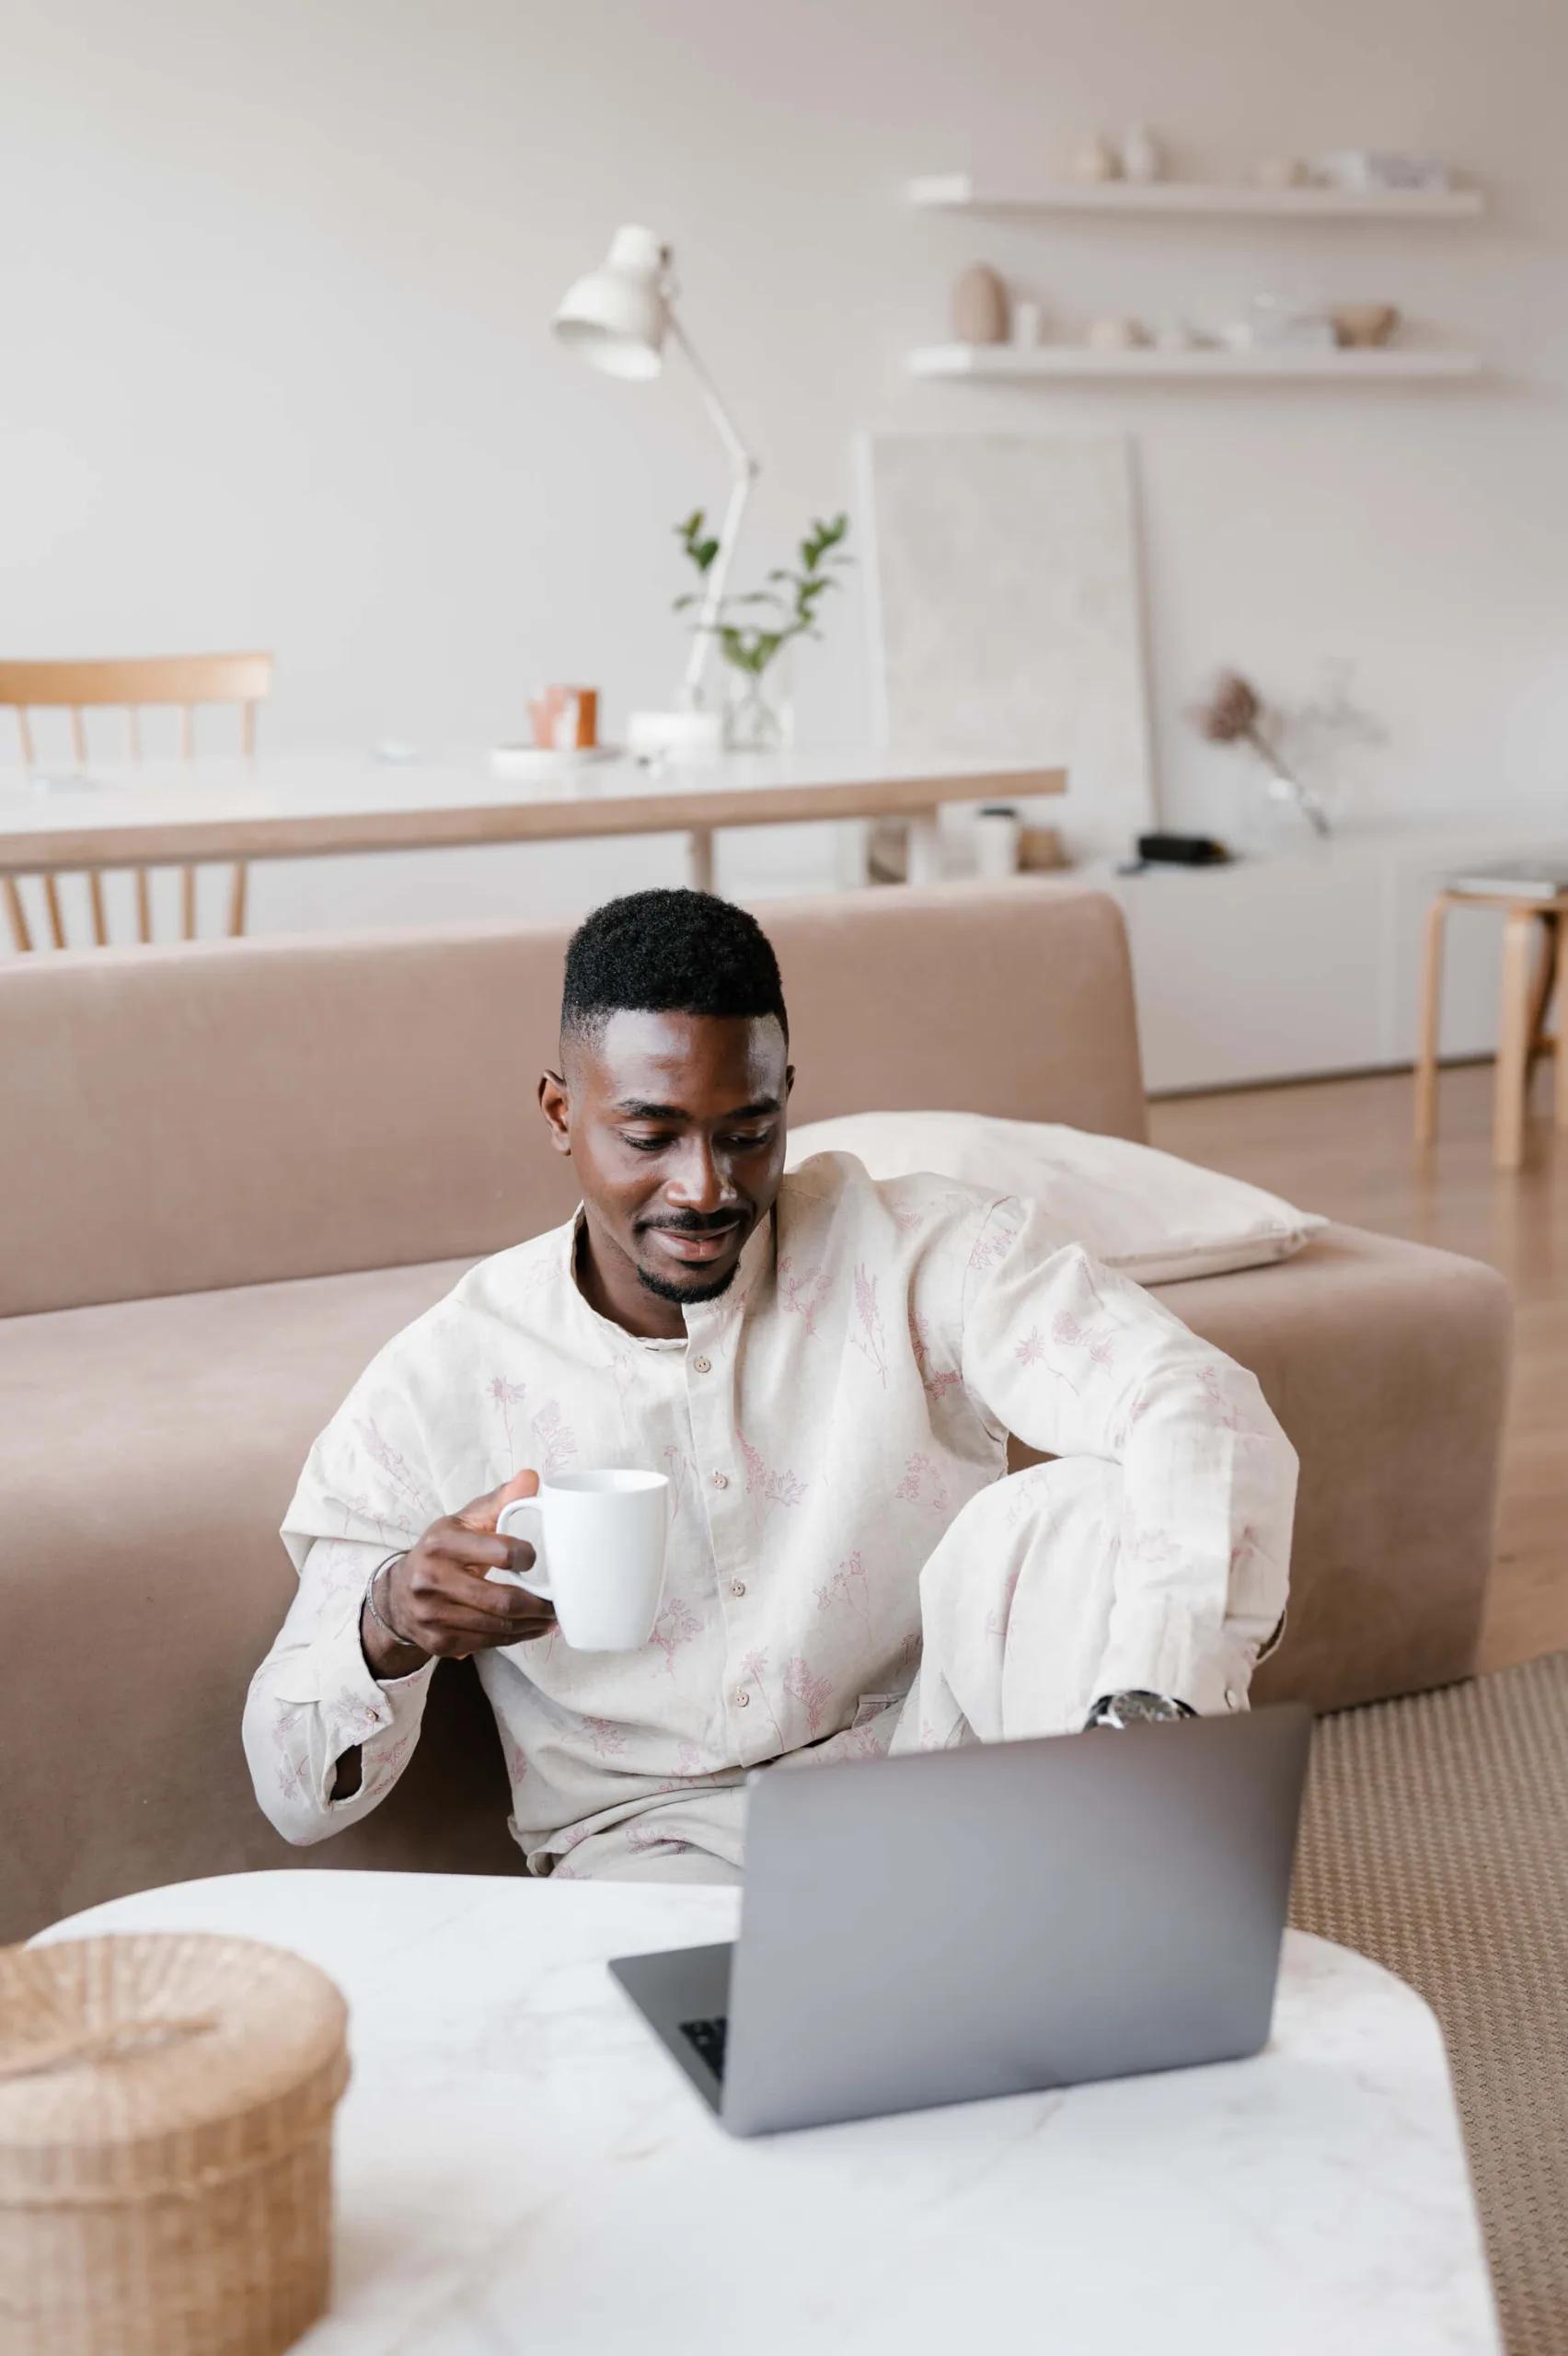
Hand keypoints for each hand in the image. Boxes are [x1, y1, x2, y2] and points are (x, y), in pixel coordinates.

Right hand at [360, 1469, 555, 1676]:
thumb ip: (499, 1501)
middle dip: (538, 1605)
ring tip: (550, 1618)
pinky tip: (528, 1629)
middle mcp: (431, 1579)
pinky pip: (487, 1644)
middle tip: (558, 1603)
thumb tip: (531, 1477)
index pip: (500, 1552)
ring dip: (531, 1626)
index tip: (537, 1559)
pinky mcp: (437, 1643)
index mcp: (442, 1543)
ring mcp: (432, 1615)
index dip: (527, 1557)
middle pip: (502, 1600)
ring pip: (498, 1627)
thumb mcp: (464, 1521)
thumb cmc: (442, 1551)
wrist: (398, 1595)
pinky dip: (514, 1639)